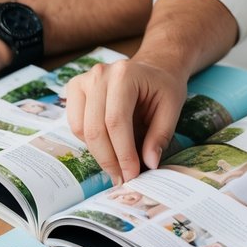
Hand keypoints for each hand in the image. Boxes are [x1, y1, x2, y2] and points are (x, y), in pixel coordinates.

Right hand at [65, 58, 186, 183]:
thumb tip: (149, 163)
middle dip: (108, 160)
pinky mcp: (74, 89)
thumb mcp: (172, 108)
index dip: (123, 153)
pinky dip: (90, 142)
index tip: (132, 175)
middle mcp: (99, 75)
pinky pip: (75, 125)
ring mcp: (83, 80)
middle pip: (95, 128)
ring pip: (81, 129)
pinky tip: (107, 146)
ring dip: (98, 154)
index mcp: (124, 74)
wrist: (151, 67)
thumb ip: (160, 136)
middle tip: (122, 178)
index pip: (116, 122)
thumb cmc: (163, 86)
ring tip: (116, 166)